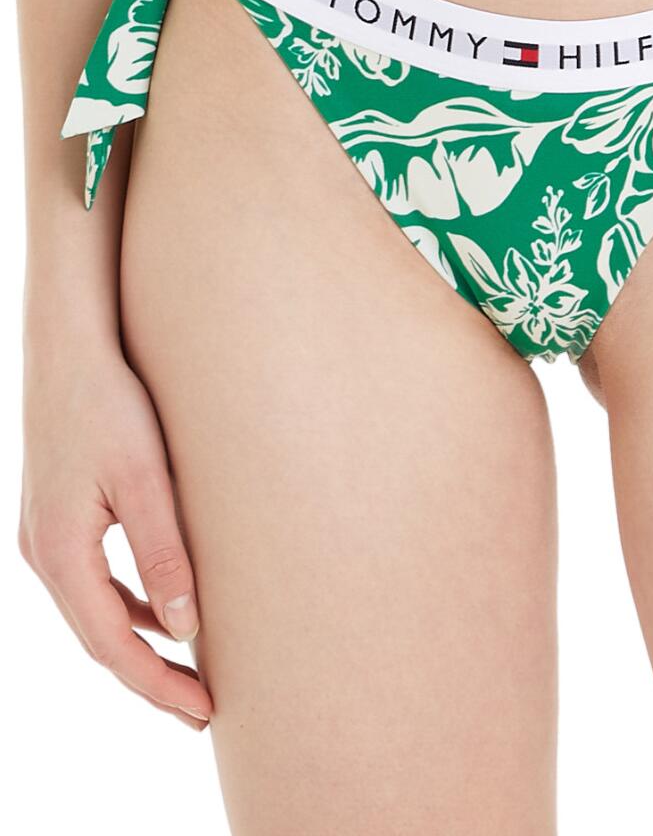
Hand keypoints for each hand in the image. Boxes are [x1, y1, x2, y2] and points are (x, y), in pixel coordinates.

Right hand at [19, 329, 211, 727]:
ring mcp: (46, 536)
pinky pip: (95, 581)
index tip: (203, 711)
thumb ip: (165, 554)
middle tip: (203, 710)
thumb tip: (186, 629)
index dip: (158, 684)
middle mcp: (43, 554)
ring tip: (190, 673)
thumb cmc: (111, 404)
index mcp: (61, 554)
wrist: (69, 347)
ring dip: (141, 645)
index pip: (113, 645)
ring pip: (96, 612)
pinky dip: (130, 605)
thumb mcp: (146, 480)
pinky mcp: (59, 516)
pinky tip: (167, 610)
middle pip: (100, 639)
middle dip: (151, 678)